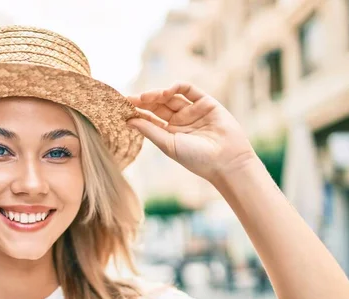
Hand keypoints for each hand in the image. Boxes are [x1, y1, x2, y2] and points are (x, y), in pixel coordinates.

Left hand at [127, 82, 256, 183]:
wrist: (226, 160)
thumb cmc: (196, 158)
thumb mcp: (168, 144)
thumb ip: (150, 130)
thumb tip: (128, 120)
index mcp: (170, 133)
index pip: (150, 118)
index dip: (137, 111)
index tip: (121, 106)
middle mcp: (180, 121)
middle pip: (158, 105)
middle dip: (144, 100)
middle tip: (130, 98)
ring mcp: (193, 111)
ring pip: (171, 97)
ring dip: (157, 94)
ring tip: (146, 96)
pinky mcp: (206, 103)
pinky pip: (189, 90)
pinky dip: (177, 87)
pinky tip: (166, 91)